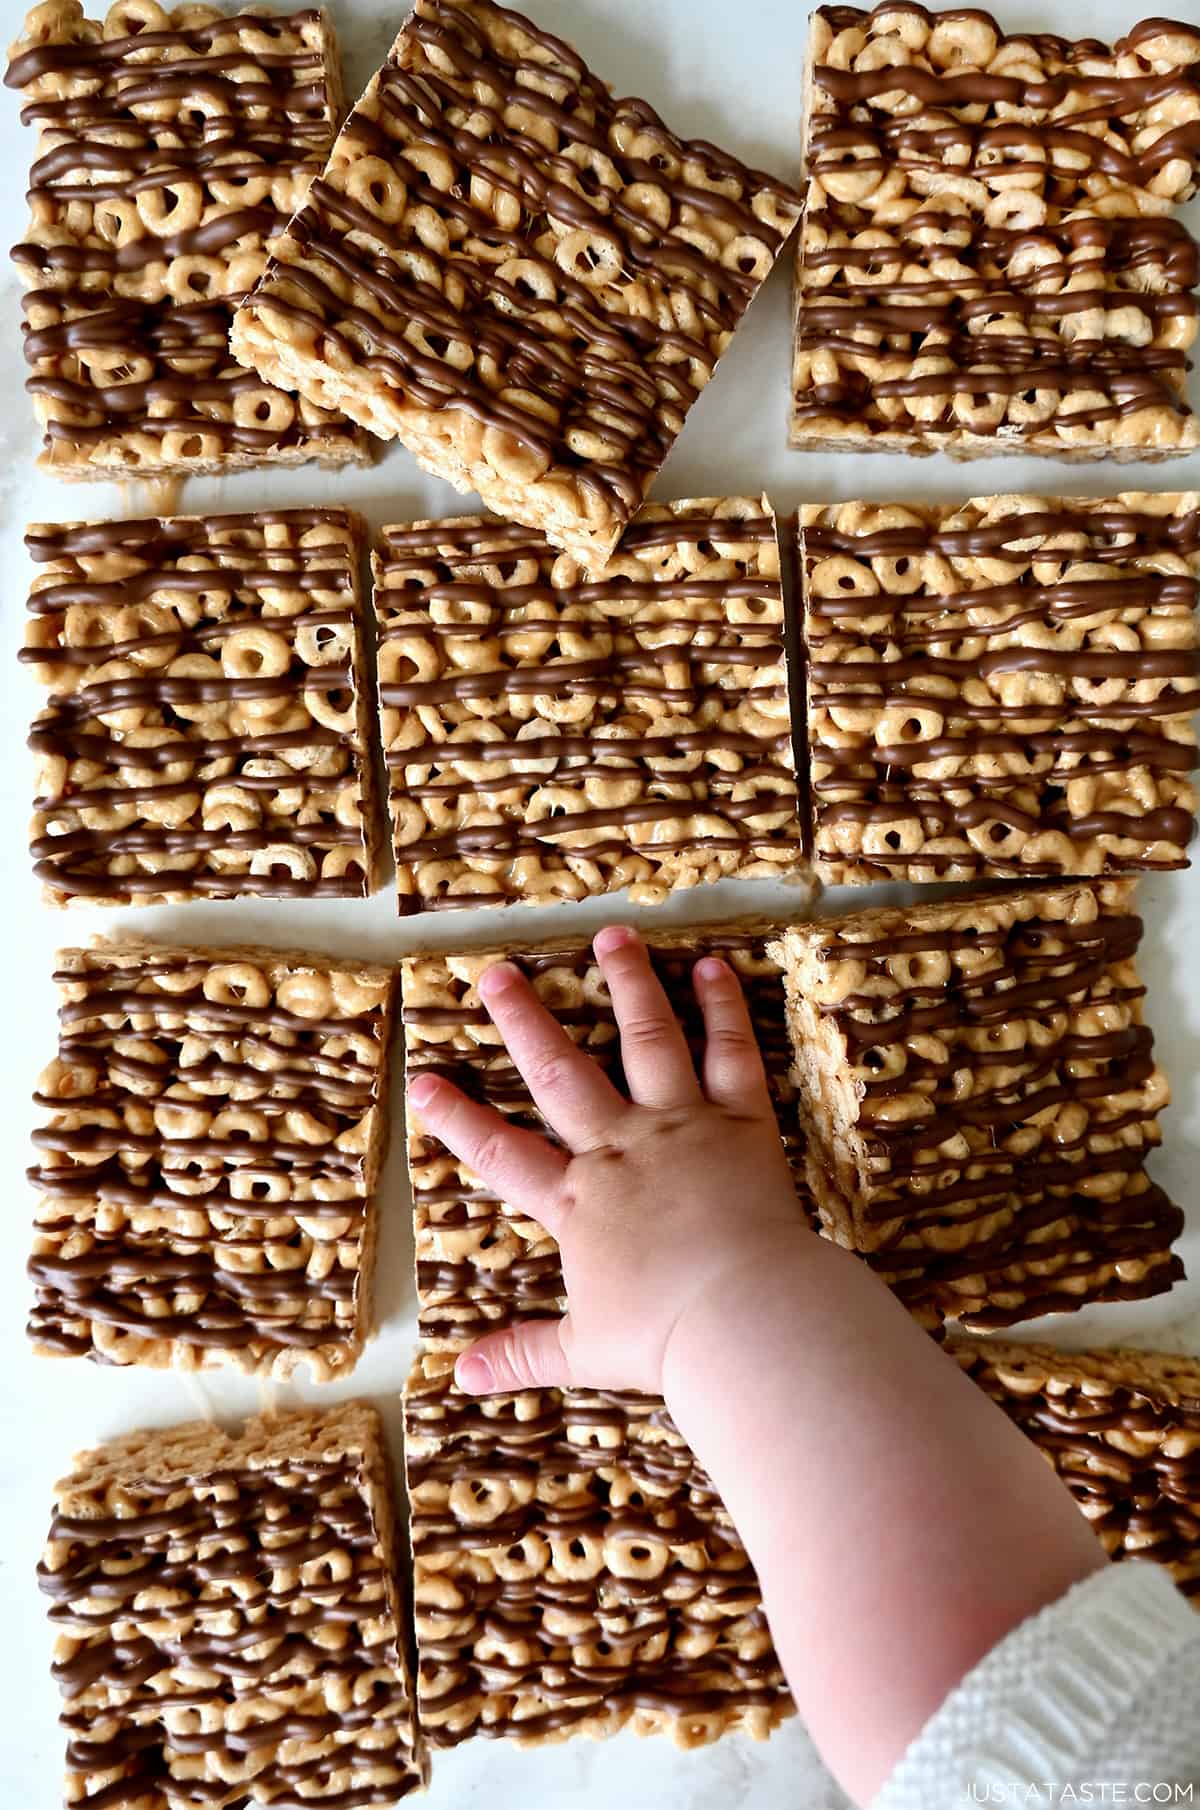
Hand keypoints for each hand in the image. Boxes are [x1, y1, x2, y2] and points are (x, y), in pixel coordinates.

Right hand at [407, 924, 809, 1396]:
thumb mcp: (585, 1351)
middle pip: (562, 1073)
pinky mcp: (739, 1123)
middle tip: (497, 972)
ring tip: (611, 935)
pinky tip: (713, 969)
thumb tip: (463, 1377)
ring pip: (646, 1040)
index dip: (457, 1117)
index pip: (502, 1154)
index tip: (423, 1079)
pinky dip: (722, 1010)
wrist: (746, 1322)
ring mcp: (679, 1128)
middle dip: (525, 1020)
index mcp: (577, 1204)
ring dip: (626, 984)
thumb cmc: (666, 1342)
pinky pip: (729, 1055)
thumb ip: (524, 1353)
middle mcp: (619, 1150)